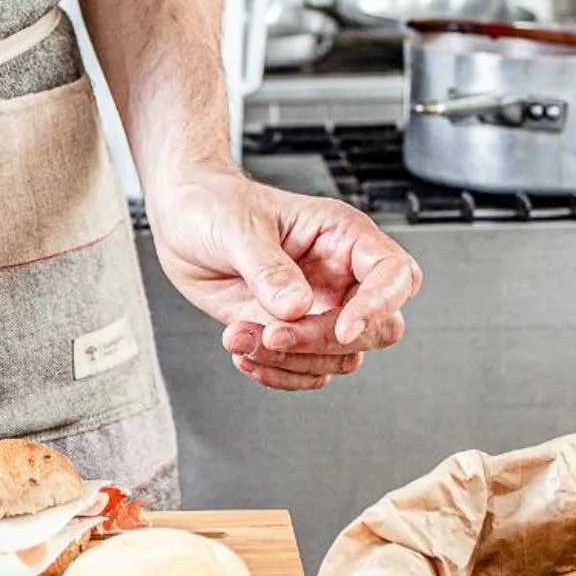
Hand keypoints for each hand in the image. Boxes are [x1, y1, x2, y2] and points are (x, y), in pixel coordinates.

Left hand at [145, 168, 419, 391]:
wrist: (181, 220)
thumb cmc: (215, 203)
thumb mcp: (237, 228)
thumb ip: (268, 268)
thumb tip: (296, 306)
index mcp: (342, 236)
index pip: (394, 273)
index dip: (380, 305)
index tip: (345, 329)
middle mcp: (340, 275)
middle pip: (377, 327)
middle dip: (324, 342)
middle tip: (273, 334)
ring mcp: (319, 308)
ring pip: (341, 357)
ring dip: (292, 360)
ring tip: (240, 337)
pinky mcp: (292, 332)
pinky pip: (307, 370)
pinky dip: (276, 372)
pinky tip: (242, 349)